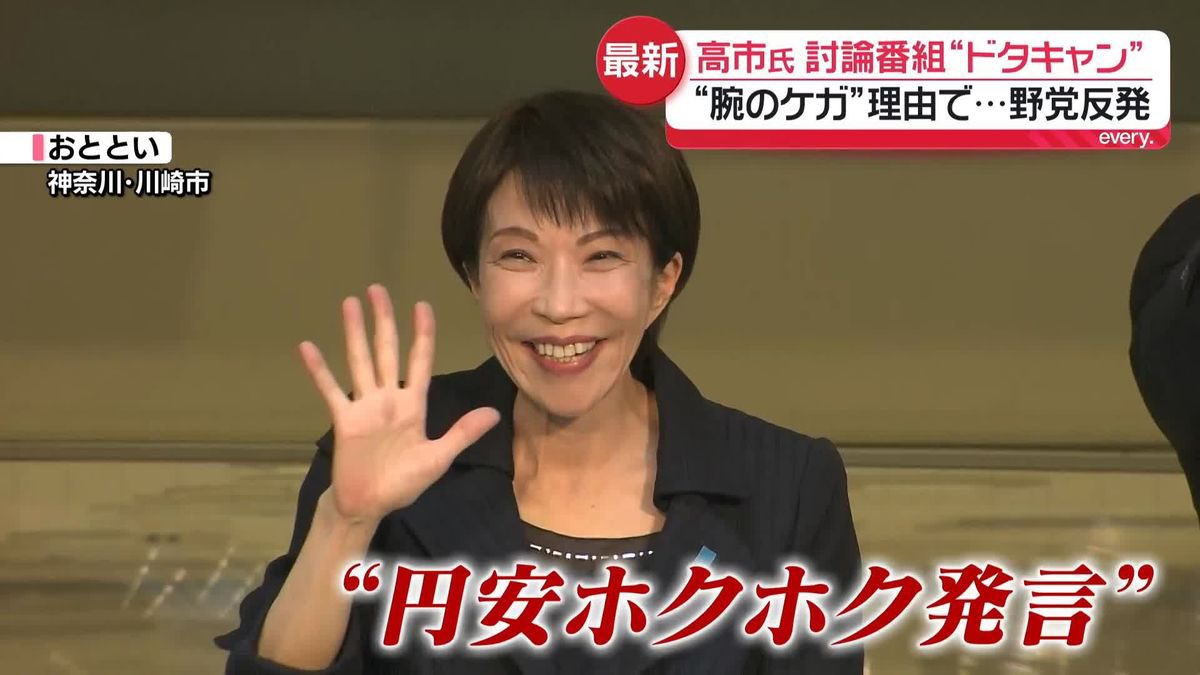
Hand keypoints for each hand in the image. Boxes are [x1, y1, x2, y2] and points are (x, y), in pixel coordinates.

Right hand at [298, 284, 500, 523]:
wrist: (370, 505)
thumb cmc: (403, 483)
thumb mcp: (438, 458)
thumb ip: (462, 433)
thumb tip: (494, 413)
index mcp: (414, 405)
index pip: (420, 361)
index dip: (422, 334)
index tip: (422, 306)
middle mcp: (388, 398)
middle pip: (387, 351)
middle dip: (384, 320)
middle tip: (378, 289)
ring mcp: (365, 406)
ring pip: (360, 361)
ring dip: (354, 333)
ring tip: (348, 303)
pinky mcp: (344, 419)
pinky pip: (331, 390)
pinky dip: (319, 370)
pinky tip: (307, 347)